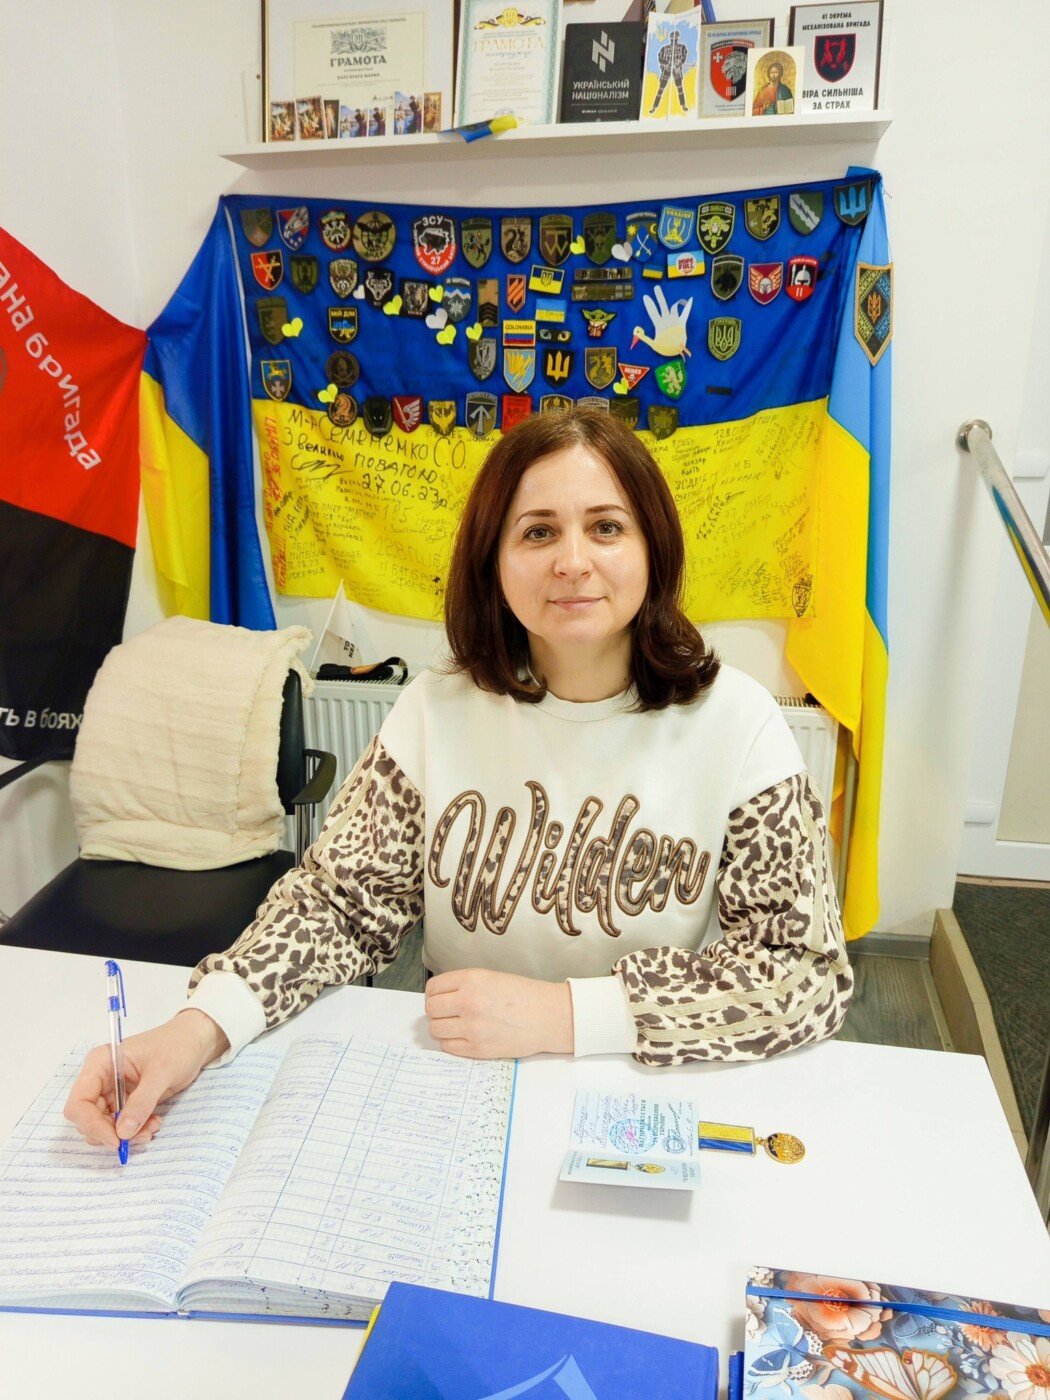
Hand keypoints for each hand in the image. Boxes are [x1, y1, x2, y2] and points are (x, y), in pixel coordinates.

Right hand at [63, 1010, 228, 1150]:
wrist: (194, 1042)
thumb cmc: (176, 1046)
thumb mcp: (161, 1072)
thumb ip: (142, 1102)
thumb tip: (122, 1133)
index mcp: (100, 1064)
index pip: (79, 1103)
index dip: (92, 1125)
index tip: (116, 1140)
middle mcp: (100, 1080)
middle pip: (88, 1120)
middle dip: (111, 1133)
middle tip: (141, 1135)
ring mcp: (112, 1093)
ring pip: (104, 1127)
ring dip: (125, 1135)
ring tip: (152, 1127)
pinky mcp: (125, 1103)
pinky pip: (120, 1126)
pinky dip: (134, 1131)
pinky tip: (154, 1123)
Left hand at [424, 969, 573, 1059]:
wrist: (548, 1016)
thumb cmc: (523, 996)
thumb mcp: (490, 977)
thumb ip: (463, 985)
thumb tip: (439, 997)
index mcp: (472, 980)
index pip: (433, 989)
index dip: (434, 994)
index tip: (440, 998)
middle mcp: (469, 1002)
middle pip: (431, 1010)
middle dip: (436, 1011)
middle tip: (448, 1012)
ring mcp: (472, 1027)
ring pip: (436, 1029)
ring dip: (442, 1027)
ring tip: (457, 1025)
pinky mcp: (478, 1048)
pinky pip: (448, 1047)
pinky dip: (452, 1042)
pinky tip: (465, 1036)